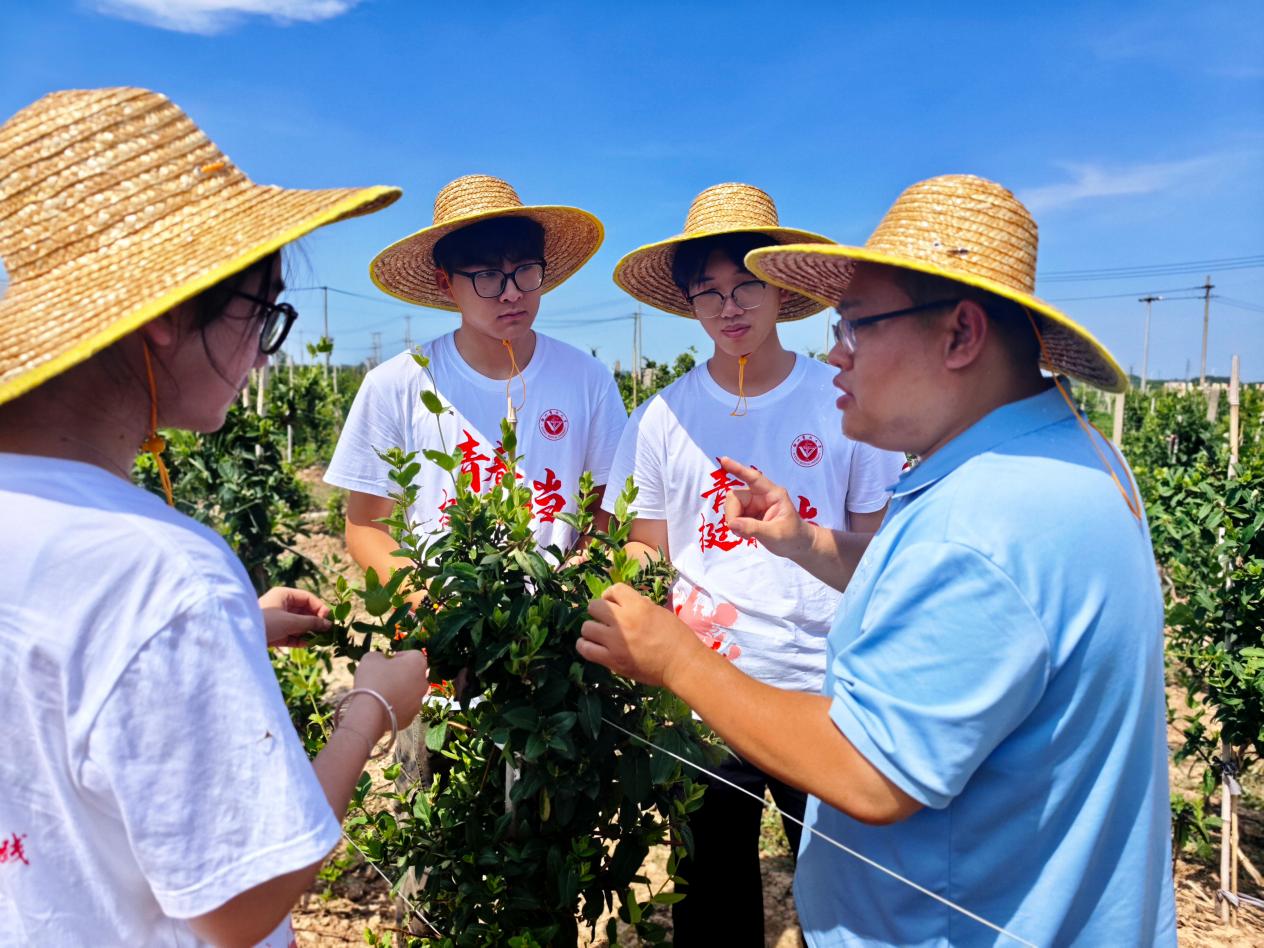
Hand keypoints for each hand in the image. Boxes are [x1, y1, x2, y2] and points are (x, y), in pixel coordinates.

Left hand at [258, 586, 331, 647]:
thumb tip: (330, 625)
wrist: (241, 639)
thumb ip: (311, 623)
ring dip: (310, 632)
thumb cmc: (266, 623)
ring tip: (322, 640)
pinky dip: (301, 639)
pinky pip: (293, 634)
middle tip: (328, 631)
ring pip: (300, 624)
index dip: (320, 607)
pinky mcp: (276, 633)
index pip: (308, 598)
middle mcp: (281, 605)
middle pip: (305, 612)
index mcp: (284, 595)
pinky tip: (311, 644)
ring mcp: (279, 620)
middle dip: (316, 622)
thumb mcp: (291, 622)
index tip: (328, 619)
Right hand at [353, 649, 428, 729]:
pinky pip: (403, 709)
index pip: (412, 655)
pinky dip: (395, 707)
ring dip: (398, 692)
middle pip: (412, 675)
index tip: (385, 663)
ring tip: (380, 695)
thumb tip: (382, 661)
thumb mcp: (371, 658)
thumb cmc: (372, 680)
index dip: (398, 657)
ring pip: (409, 693)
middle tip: (382, 678)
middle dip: (400, 675)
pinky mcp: (411, 718)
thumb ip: (380, 656)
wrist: (369, 714)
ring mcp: (419, 702)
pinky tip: (381, 707)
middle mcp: (423, 682)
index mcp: (418, 663)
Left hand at [577, 583, 707, 688]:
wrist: (682, 664)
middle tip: (606, 619)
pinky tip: (591, 646)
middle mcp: (624, 621)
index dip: (612, 595)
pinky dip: (585, 646)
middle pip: (594, 606)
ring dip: (591, 629)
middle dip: (599, 611)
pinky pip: (586, 649)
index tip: (614, 602)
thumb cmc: (678, 637)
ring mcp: (616, 642)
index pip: (614, 589)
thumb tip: (625, 603)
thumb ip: (640, 606)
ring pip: (586, 628)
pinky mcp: (612, 660)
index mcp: (639, 606)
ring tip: (597, 634)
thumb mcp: (660, 613)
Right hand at [720, 457, 813, 560]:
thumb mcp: (775, 534)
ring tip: (746, 535)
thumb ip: (753, 528)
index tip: (724, 460)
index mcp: (773, 494)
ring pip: (733, 506)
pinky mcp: (750, 513)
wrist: (798, 546)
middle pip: (736, 496)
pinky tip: (746, 535)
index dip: (738, 469)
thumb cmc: (793, 536)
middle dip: (733, 514)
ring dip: (734, 522)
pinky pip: (735, 515)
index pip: (754, 478)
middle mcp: (761, 495)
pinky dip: (736, 526)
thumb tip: (732, 523)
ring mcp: (754, 504)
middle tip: (739, 532)